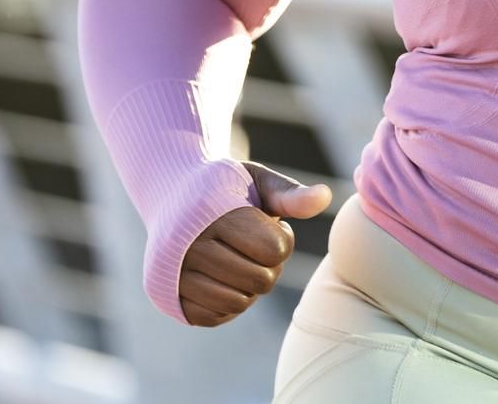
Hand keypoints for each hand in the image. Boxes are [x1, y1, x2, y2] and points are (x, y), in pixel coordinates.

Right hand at [177, 160, 331, 326]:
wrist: (174, 199)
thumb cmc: (226, 189)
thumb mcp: (258, 182)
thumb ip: (291, 195)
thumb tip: (326, 196)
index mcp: (212, 213)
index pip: (273, 248)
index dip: (282, 239)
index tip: (266, 224)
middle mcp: (188, 246)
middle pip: (260, 280)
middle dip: (269, 265)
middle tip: (255, 245)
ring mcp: (175, 275)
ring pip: (239, 302)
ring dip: (251, 286)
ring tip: (241, 260)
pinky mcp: (171, 298)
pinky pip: (216, 316)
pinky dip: (229, 302)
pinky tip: (225, 277)